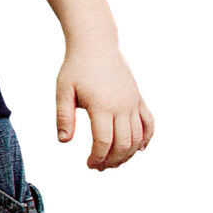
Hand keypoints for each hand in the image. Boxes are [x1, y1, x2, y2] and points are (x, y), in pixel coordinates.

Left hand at [56, 40, 154, 169]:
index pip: (103, 141)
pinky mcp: (139, 98)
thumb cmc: (76, 68)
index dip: (97, 158)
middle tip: (99, 167)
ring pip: (138, 137)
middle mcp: (122, 106)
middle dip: (112, 160)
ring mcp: (133, 102)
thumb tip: (64, 141)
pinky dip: (146, 139)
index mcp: (102, 105)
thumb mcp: (63, 91)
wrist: (96, 45)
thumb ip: (64, 116)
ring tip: (113, 162)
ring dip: (127, 154)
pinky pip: (149, 123)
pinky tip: (139, 150)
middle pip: (123, 144)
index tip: (89, 165)